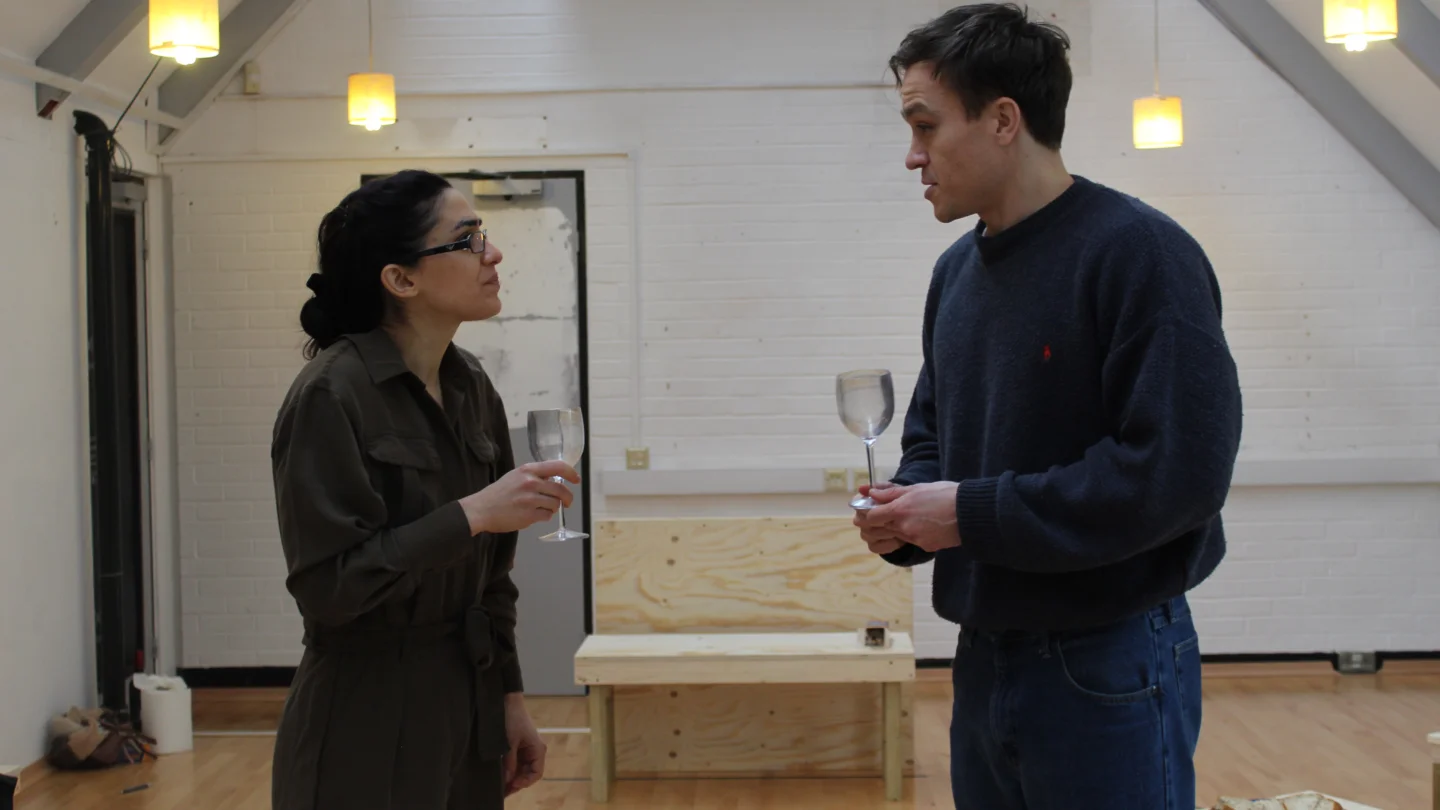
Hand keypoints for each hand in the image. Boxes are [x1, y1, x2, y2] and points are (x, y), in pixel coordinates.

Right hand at [460, 461, 579, 534]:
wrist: (480, 510)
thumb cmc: (497, 494)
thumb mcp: (515, 477)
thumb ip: (534, 476)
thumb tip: (554, 480)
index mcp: (528, 470)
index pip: (558, 466)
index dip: (571, 473)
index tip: (576, 480)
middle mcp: (531, 482)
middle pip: (561, 489)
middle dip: (568, 498)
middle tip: (567, 503)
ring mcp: (530, 499)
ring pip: (555, 504)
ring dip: (553, 508)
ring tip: (541, 509)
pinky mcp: (529, 515)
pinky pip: (547, 516)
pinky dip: (545, 517)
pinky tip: (534, 516)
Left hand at [503, 693, 545, 795]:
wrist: (507, 701)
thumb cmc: (511, 719)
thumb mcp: (509, 742)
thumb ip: (509, 762)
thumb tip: (507, 780)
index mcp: (538, 749)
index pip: (536, 773)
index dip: (524, 782)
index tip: (511, 786)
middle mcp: (535, 751)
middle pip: (528, 773)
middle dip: (517, 782)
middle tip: (503, 791)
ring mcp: (526, 749)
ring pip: (522, 769)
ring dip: (513, 777)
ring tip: (501, 786)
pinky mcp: (518, 747)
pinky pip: (517, 763)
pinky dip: (510, 770)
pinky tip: (501, 775)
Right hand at [853, 482, 906, 554]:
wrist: (915, 518)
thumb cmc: (903, 500)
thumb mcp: (899, 491)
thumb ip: (883, 489)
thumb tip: (862, 488)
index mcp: (864, 501)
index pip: (857, 504)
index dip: (869, 507)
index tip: (884, 508)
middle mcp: (861, 517)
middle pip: (859, 521)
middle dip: (877, 521)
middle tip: (893, 520)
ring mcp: (867, 532)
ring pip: (866, 535)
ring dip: (884, 532)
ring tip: (900, 529)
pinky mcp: (874, 545)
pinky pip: (874, 547)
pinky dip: (887, 544)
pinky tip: (899, 540)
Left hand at [867, 481, 962, 552]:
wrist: (971, 512)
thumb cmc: (945, 494)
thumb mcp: (916, 488)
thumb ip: (891, 492)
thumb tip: (870, 493)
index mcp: (900, 509)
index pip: (871, 517)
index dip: (869, 513)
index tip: (872, 508)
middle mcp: (904, 527)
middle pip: (880, 529)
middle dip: (880, 522)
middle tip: (887, 513)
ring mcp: (915, 539)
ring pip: (896, 535)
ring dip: (897, 528)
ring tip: (911, 516)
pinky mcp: (926, 547)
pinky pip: (912, 541)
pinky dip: (914, 534)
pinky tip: (926, 525)